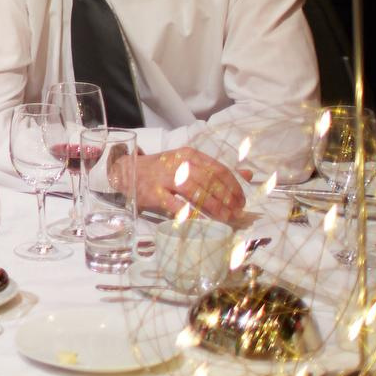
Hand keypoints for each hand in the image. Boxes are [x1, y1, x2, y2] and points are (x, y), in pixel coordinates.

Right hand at [128, 148, 246, 224]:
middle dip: (227, 198)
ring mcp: (164, 178)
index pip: (218, 169)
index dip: (233, 186)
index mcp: (189, 155)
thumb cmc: (162, 169)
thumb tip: (248, 174)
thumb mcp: (188, 163)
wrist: (127, 171)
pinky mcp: (153, 193)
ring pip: (195, 191)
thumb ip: (216, 170)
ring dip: (214, 206)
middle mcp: (177, 164)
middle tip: (237, 212)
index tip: (242, 200)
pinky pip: (175, 205)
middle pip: (209, 180)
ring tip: (226, 217)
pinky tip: (202, 220)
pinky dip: (191, 213)